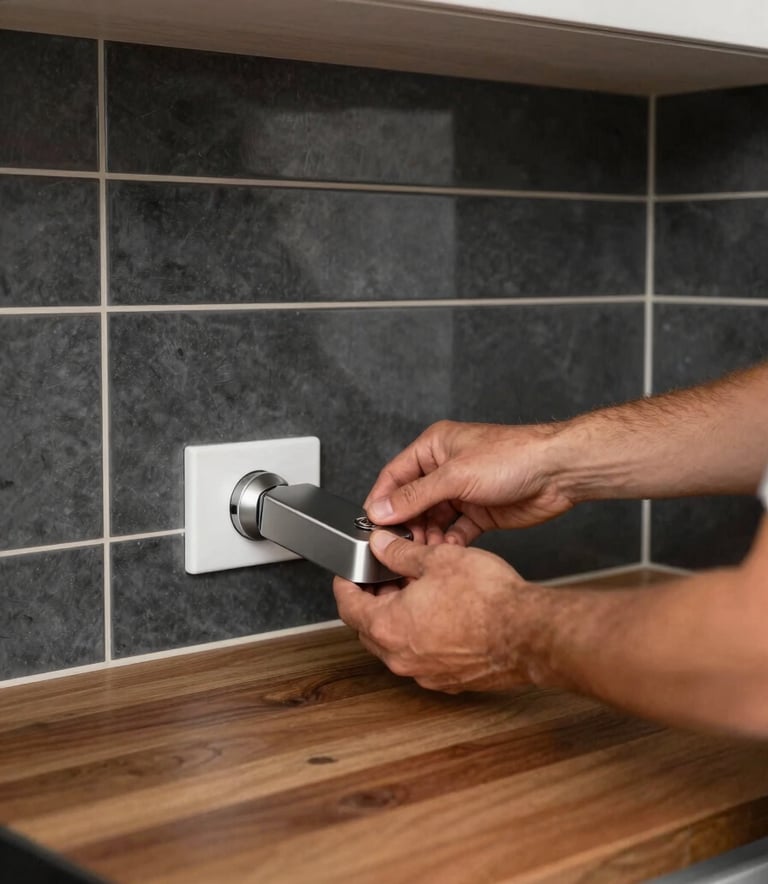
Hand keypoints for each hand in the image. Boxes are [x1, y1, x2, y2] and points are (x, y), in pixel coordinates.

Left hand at [333, 530, 537, 692]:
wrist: (528, 634)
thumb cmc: (488, 601)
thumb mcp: (438, 559)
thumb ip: (400, 553)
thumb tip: (382, 545)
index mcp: (389, 627)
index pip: (348, 606)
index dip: (345, 584)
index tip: (348, 574)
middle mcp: (402, 658)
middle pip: (369, 628)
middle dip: (373, 601)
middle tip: (384, 577)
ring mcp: (425, 674)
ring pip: (397, 644)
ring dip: (399, 619)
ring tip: (417, 590)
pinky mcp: (450, 680)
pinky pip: (423, 657)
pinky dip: (422, 636)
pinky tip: (440, 614)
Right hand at [364, 420, 572, 545]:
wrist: (558, 472)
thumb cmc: (513, 457)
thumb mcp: (455, 475)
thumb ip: (416, 495)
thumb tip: (382, 508)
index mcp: (435, 447)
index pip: (395, 475)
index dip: (382, 500)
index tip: (371, 525)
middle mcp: (446, 468)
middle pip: (412, 501)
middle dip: (406, 524)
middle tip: (398, 546)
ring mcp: (463, 492)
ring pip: (433, 520)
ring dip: (427, 537)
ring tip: (423, 552)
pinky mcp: (480, 512)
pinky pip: (456, 531)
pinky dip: (449, 543)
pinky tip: (446, 552)